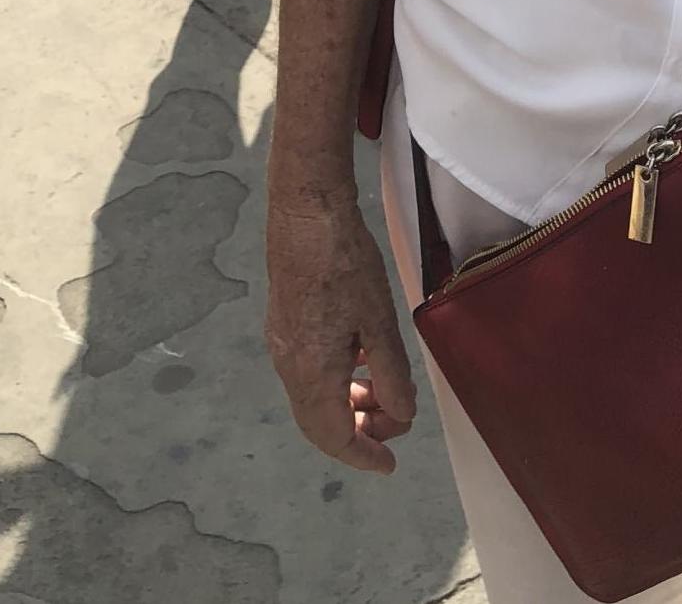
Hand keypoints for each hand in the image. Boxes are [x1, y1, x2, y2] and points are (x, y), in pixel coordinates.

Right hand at [266, 190, 417, 473]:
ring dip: (347, 407)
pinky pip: (308, 374)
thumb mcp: (380, 322)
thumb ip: (391, 375)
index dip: (363, 455)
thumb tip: (399, 416)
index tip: (390, 464)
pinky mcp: (283, 325)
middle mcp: (289, 367)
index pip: (335, 436)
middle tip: (392, 430)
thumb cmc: (346, 264)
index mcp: (313, 373)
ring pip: (313, 398)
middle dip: (357, 434)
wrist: (305, 215)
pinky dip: (336, 383)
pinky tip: (359, 362)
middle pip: (319, 423)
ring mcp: (282, 345)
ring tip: (381, 397)